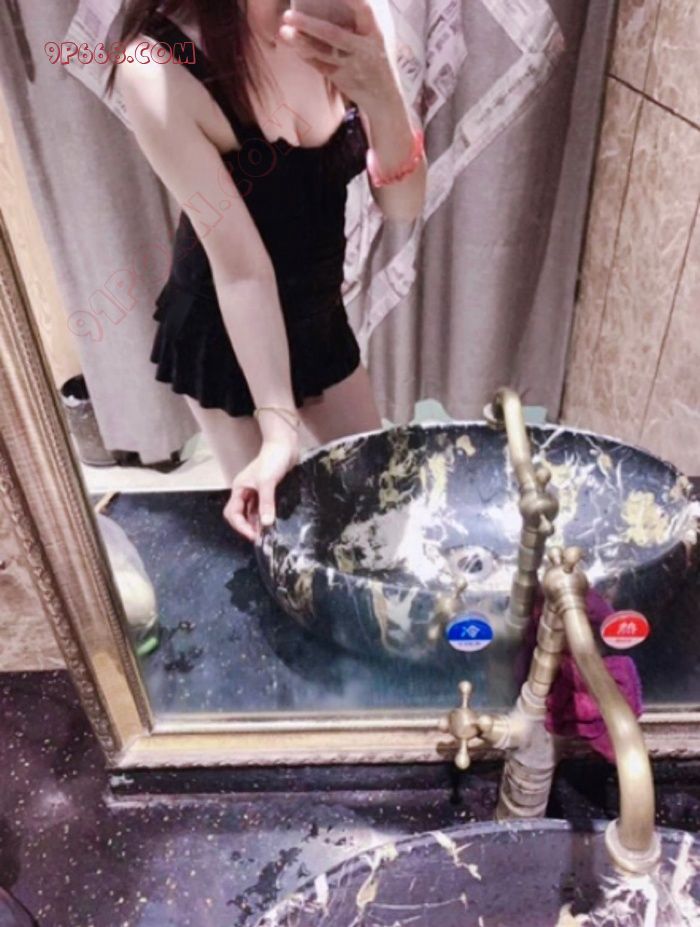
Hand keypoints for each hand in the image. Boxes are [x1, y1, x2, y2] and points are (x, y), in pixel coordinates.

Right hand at [224, 437, 299, 542]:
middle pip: (240, 516)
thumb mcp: (267, 482)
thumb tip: (266, 523)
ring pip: (253, 514)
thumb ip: (266, 502)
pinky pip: (264, 509)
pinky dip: (266, 517)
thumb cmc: (272, 459)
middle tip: (261, 538)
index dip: (240, 526)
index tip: (253, 535)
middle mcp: (246, 492)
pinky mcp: (269, 492)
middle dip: (248, 528)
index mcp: (239, 489)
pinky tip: (273, 524)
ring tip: (268, 535)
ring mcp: (257, 493)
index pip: (232, 513)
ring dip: (258, 524)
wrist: (285, 446)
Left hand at [279, 1, 397, 112]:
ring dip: (302, 42)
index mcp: (377, 31)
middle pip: (334, 35)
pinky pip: (320, 66)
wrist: (384, 96)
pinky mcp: (342, 78)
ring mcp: (352, 66)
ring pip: (323, 53)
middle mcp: (365, 50)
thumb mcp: (380, 29)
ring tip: (283, 30)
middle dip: (310, 25)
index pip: (364, 8)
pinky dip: (306, 55)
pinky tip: (293, 45)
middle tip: (288, 13)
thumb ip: (366, 10)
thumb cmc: (378, 51)